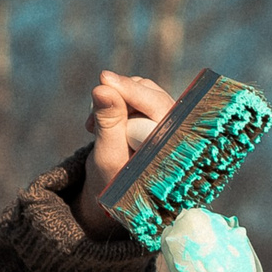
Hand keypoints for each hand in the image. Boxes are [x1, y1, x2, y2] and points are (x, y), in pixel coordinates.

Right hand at [75, 70, 178, 237]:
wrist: (114, 192)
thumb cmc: (112, 181)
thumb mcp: (106, 156)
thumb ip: (108, 122)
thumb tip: (102, 88)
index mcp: (173, 146)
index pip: (156, 106)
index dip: (130, 91)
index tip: (104, 79)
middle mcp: (180, 131)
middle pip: (151, 94)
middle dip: (119, 96)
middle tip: (91, 118)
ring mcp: (172, 123)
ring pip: (144, 91)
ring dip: (116, 99)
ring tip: (93, 126)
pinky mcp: (161, 117)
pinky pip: (140, 95)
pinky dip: (119, 101)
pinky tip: (102, 123)